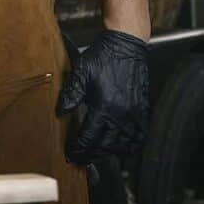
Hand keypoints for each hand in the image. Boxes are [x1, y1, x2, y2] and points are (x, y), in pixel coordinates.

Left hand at [57, 29, 149, 162]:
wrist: (125, 45)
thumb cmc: (102, 56)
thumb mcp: (81, 72)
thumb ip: (71, 94)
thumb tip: (60, 113)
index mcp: (105, 106)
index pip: (89, 137)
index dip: (79, 149)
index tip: (71, 155)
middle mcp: (122, 114)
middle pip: (106, 145)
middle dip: (92, 154)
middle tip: (81, 158)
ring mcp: (134, 113)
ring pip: (123, 144)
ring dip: (110, 152)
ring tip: (97, 153)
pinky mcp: (143, 109)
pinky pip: (139, 135)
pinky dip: (130, 144)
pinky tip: (121, 146)